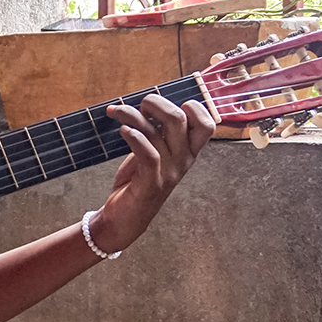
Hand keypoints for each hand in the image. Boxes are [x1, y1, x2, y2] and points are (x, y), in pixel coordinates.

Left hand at [89, 95, 215, 252]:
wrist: (124, 218)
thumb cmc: (137, 181)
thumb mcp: (153, 153)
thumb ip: (157, 132)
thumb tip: (149, 104)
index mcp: (188, 151)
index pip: (207, 124)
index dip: (192, 107)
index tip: (166, 106)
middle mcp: (183, 160)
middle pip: (179, 119)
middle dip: (156, 103)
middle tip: (138, 105)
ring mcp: (169, 172)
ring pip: (156, 132)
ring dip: (131, 116)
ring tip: (114, 112)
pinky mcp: (151, 183)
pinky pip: (148, 154)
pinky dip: (134, 138)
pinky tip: (122, 130)